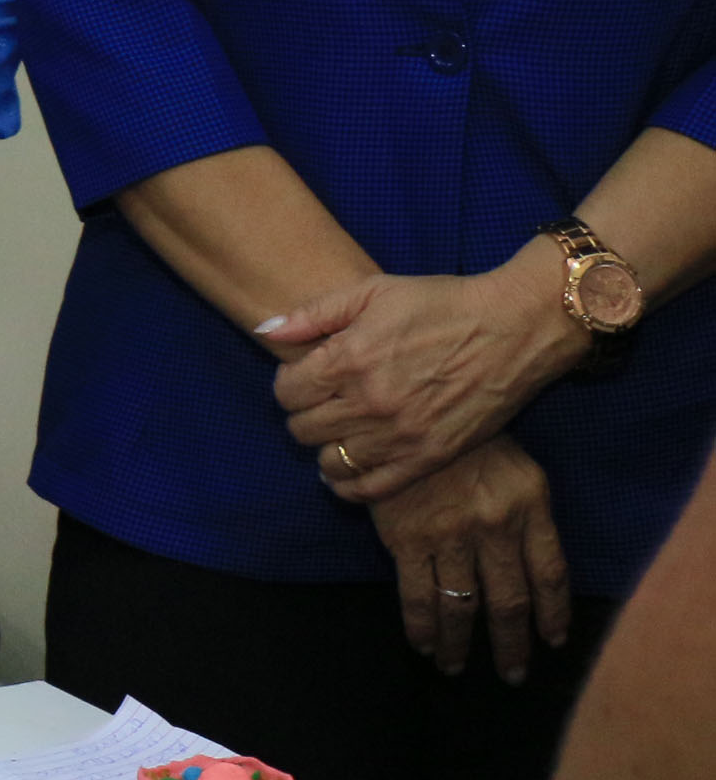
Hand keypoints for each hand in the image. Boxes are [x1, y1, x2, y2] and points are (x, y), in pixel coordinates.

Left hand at [261, 251, 590, 501]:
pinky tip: (348, 471)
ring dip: (325, 449)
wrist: (515, 328)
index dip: (289, 385)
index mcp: (350, 358)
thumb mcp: (373, 290)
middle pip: (303, 429)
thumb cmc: (442, 303)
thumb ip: (313, 313)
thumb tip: (263, 331)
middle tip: (321, 406)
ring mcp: (400, 434)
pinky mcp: (430, 457)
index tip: (304, 379)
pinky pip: (371, 488)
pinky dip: (350, 486)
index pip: (286, 392)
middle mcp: (370, 402)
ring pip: (331, 462)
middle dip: (304, 416)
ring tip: (337, 435)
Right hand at [367, 435, 575, 680]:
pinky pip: (417, 595)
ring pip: (463, 606)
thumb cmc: (465, 436)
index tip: (552, 642)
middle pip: (510, 601)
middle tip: (512, 674)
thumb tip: (533, 569)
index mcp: (530, 505)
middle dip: (512, 644)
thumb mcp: (516, 466)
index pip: (551, 574)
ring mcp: (451, 535)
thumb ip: (527, 513)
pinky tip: (423, 645)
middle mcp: (497, 526)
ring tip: (457, 668)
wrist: (405, 407)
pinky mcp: (407, 538)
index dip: (554, 615)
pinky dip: (421, 626)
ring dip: (462, 645)